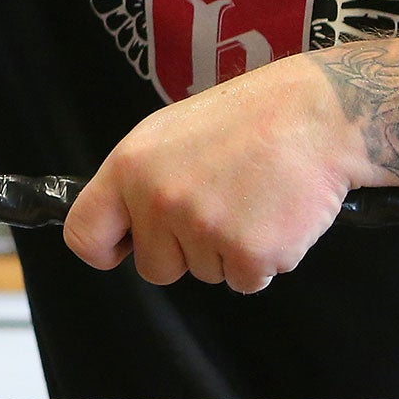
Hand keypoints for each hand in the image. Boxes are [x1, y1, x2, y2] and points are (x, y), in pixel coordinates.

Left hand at [61, 55, 362, 293]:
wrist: (315, 115)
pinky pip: (246, 283)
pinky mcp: (249, 254)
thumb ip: (140, 180)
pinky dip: (263, 260)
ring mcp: (203, 228)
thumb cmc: (247, 119)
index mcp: (130, 167)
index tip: (124, 248)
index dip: (105, 249)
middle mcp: (158, 200)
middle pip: (155, 268)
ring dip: (228, 250)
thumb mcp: (169, 134)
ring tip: (251, 199)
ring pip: (205, 274)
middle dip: (184, 251)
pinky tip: (274, 216)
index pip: (83, 233)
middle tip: (218, 206)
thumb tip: (122, 225)